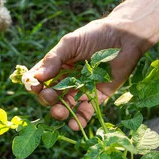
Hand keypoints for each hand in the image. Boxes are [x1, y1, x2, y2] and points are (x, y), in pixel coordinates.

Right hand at [27, 18, 146, 130]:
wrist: (125, 37)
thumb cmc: (95, 35)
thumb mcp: (71, 43)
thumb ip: (54, 59)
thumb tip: (37, 77)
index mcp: (57, 66)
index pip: (40, 78)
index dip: (34, 84)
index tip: (34, 87)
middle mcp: (67, 79)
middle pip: (51, 95)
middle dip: (47, 98)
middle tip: (49, 96)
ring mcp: (81, 90)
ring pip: (65, 106)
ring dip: (59, 112)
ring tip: (59, 112)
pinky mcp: (97, 97)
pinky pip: (85, 112)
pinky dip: (79, 120)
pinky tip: (74, 124)